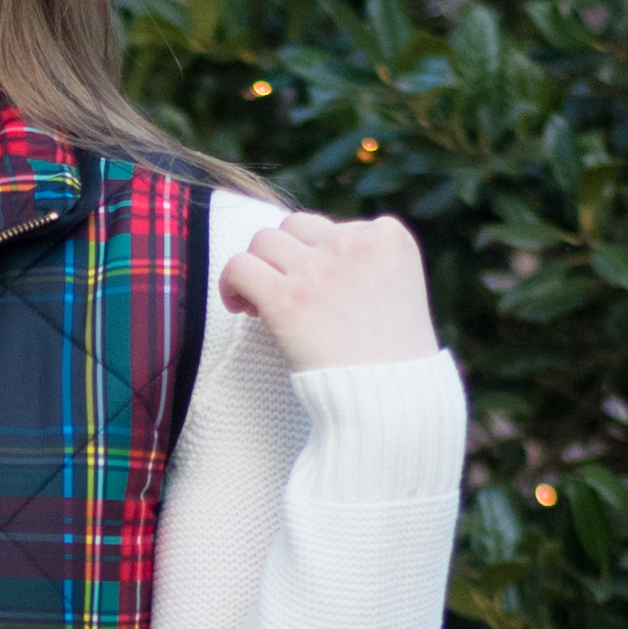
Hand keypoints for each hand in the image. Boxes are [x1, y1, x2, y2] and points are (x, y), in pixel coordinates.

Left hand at [226, 202, 434, 368]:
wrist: (390, 401)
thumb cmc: (392, 358)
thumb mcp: (396, 289)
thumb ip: (363, 261)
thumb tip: (305, 249)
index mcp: (389, 237)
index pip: (336, 226)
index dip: (319, 258)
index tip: (320, 294)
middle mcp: (355, 243)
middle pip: (295, 227)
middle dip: (286, 258)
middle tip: (287, 296)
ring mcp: (319, 268)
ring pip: (263, 241)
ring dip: (259, 268)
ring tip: (262, 302)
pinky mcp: (287, 298)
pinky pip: (239, 267)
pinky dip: (231, 283)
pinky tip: (239, 306)